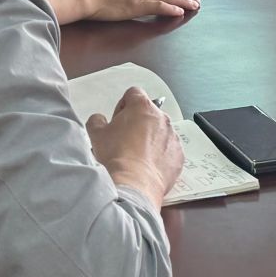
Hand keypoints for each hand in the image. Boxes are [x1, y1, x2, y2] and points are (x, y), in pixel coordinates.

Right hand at [88, 87, 184, 207]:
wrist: (134, 183)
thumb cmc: (116, 156)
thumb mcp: (96, 134)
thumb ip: (97, 120)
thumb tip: (100, 120)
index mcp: (142, 107)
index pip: (134, 93)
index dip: (123, 106)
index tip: (118, 121)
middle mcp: (161, 118)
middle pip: (148, 113)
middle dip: (138, 123)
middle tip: (124, 140)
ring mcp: (172, 137)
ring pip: (160, 132)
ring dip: (150, 139)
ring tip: (136, 156)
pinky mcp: (179, 155)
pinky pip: (169, 150)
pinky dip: (160, 155)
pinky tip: (147, 166)